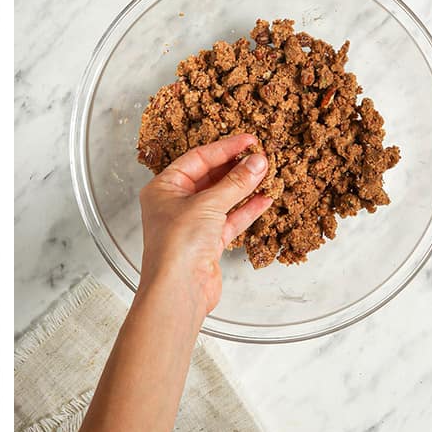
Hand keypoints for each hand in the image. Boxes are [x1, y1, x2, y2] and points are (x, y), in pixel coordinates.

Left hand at [138, 134, 271, 315]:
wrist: (178, 290)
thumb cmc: (177, 245)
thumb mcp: (208, 205)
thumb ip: (235, 183)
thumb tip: (257, 162)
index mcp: (163, 187)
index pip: (197, 158)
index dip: (225, 148)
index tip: (249, 141)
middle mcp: (175, 203)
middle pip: (210, 177)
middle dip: (236, 168)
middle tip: (261, 156)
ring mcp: (192, 224)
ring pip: (223, 199)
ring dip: (245, 187)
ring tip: (267, 173)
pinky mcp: (208, 243)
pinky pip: (230, 220)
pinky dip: (247, 210)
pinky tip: (265, 199)